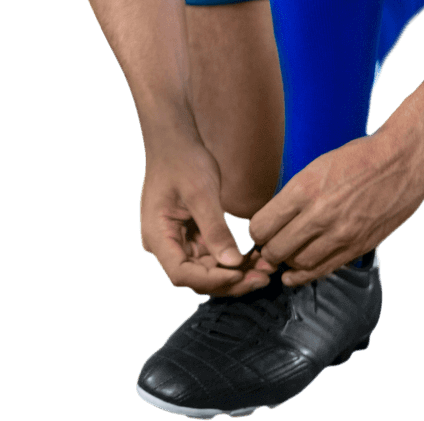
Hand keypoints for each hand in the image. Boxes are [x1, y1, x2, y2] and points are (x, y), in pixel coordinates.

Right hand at [140, 136, 273, 296]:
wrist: (176, 141)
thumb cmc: (184, 161)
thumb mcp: (202, 194)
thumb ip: (216, 230)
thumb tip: (233, 265)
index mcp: (158, 235)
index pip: (182, 273)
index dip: (212, 279)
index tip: (241, 276)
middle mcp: (163, 245)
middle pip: (196, 276)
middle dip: (230, 281)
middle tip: (264, 279)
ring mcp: (176, 241)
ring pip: (206, 269)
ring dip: (234, 273)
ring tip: (266, 270)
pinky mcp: (189, 235)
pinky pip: (210, 255)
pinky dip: (232, 259)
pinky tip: (256, 257)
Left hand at [249, 130, 423, 286]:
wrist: (403, 160)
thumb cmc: (360, 157)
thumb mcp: (318, 166)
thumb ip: (295, 195)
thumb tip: (275, 219)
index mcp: (304, 188)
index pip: (261, 227)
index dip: (256, 232)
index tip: (260, 231)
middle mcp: (319, 215)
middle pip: (276, 250)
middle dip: (267, 252)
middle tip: (267, 248)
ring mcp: (340, 234)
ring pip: (297, 265)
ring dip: (287, 264)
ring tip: (285, 257)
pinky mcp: (358, 246)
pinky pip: (323, 270)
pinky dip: (305, 275)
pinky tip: (296, 274)